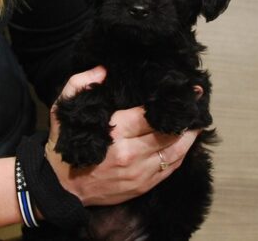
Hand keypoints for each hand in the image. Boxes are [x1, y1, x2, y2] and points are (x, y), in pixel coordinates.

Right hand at [45, 66, 198, 205]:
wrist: (59, 188)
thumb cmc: (65, 146)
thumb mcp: (63, 110)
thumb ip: (80, 84)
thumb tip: (103, 70)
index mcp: (116, 133)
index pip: (152, 115)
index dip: (172, 102)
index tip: (189, 90)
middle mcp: (132, 155)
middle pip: (170, 134)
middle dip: (187, 117)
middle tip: (197, 102)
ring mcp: (140, 173)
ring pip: (176, 152)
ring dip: (189, 136)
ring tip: (197, 120)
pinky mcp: (143, 185)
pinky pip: (171, 169)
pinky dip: (182, 154)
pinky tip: (186, 141)